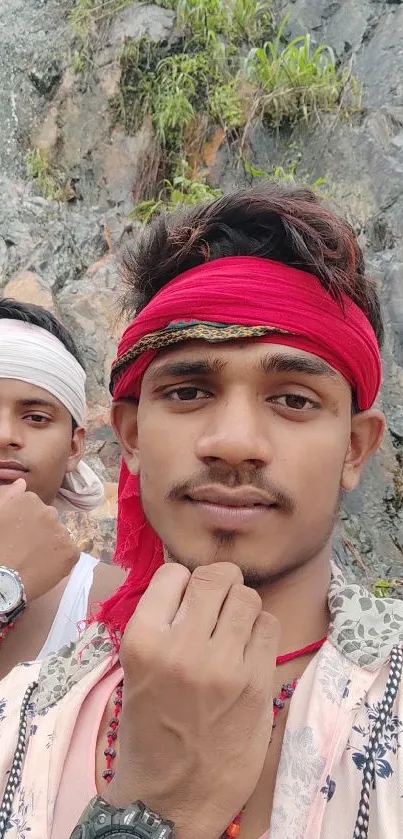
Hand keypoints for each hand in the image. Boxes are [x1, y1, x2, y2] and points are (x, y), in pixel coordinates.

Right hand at [0, 479, 80, 600]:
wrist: (2, 579)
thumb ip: (9, 497)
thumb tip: (22, 482)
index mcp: (30, 500)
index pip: (35, 507)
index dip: (27, 522)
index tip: (18, 534)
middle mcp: (49, 511)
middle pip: (49, 520)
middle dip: (41, 531)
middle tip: (26, 548)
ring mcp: (62, 531)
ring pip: (60, 536)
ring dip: (52, 544)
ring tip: (35, 560)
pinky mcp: (71, 552)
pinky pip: (70, 553)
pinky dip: (61, 560)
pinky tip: (46, 568)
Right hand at [111, 562, 279, 838]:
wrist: (173, 797)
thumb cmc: (149, 730)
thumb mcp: (135, 671)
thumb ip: (160, 624)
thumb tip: (187, 580)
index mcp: (143, 642)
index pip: (173, 573)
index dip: (183, 579)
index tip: (186, 594)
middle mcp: (183, 648)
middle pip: (216, 577)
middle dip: (219, 582)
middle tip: (217, 599)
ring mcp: (223, 666)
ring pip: (248, 598)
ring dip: (242, 606)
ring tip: (233, 627)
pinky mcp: (256, 683)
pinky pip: (269, 627)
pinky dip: (261, 630)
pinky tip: (249, 648)